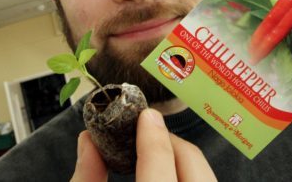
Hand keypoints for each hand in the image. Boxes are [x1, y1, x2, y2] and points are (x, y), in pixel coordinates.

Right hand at [71, 108, 216, 181]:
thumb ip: (86, 181)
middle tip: (146, 136)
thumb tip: (88, 141)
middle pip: (192, 161)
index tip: (145, 116)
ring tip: (155, 158)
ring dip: (180, 159)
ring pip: (205, 174)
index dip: (152, 135)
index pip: (160, 164)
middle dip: (169, 143)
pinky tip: (168, 176)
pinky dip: (187, 174)